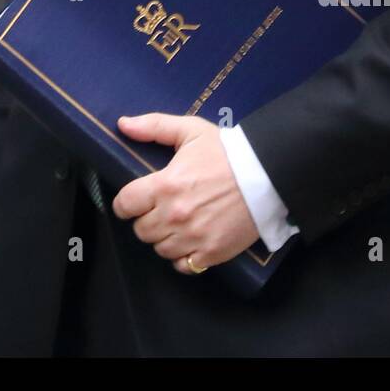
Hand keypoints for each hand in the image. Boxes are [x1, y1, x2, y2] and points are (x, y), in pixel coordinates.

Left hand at [110, 113, 260, 274]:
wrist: (266, 172)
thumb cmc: (225, 150)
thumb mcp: (189, 130)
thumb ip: (153, 126)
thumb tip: (123, 124)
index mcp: (165, 185)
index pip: (125, 204)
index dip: (125, 203)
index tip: (132, 202)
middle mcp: (175, 215)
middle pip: (141, 230)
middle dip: (145, 219)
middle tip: (158, 210)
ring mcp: (194, 236)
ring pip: (160, 249)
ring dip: (163, 238)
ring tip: (174, 224)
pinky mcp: (212, 252)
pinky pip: (183, 266)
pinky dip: (182, 257)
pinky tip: (188, 242)